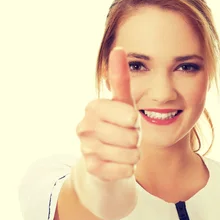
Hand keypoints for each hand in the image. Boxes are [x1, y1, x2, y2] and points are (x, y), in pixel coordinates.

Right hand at [76, 46, 140, 182]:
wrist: (107, 159)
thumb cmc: (118, 128)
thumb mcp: (123, 104)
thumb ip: (121, 79)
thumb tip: (118, 48)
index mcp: (93, 107)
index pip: (128, 116)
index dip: (135, 122)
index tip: (130, 122)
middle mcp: (84, 127)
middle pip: (130, 137)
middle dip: (136, 140)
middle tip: (127, 138)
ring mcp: (85, 148)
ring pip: (128, 154)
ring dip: (133, 155)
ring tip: (124, 151)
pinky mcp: (91, 168)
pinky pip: (122, 170)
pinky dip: (127, 169)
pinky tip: (120, 164)